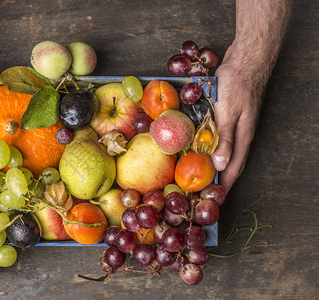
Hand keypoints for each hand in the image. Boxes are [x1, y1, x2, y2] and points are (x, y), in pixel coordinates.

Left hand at [211, 46, 263, 192]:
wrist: (246, 59)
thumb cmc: (238, 84)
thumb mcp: (228, 112)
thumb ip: (225, 138)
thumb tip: (220, 165)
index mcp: (243, 137)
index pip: (234, 169)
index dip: (224, 186)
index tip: (214, 200)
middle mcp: (241, 134)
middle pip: (230, 163)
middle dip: (218, 179)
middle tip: (203, 191)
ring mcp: (237, 125)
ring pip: (224, 151)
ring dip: (213, 164)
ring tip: (199, 175)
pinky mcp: (230, 116)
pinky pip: (220, 138)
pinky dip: (211, 147)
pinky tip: (200, 147)